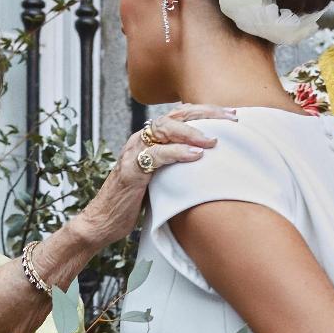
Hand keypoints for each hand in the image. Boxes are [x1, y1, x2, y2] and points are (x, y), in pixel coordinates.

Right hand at [74, 105, 236, 247]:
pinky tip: (195, 155)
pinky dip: (177, 153)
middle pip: (174, 115)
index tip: (231, 114)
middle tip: (230, 118)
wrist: (102, 222)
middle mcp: (139, 141)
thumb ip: (174, 165)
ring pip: (163, 129)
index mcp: (147, 139)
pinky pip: (155, 156)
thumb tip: (207, 165)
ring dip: (191, 132)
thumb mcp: (159, 178)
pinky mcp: (131, 172)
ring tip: (212, 141)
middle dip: (204, 113)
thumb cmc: (132, 202)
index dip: (205, 111)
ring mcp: (133, 154)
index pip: (178, 115)